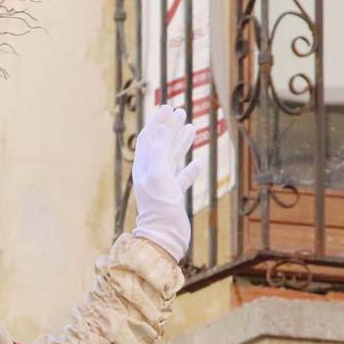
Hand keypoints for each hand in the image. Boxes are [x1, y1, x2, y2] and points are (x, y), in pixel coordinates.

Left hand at [130, 105, 205, 261]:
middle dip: (169, 127)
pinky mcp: (173, 196)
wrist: (165, 235)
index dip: (157, 122)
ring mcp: (162, 185)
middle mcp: (151, 174)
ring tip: (191, 127)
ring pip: (172, 158)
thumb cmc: (160, 207)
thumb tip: (161, 128)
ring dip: (180, 142)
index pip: (149, 137)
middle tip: (180, 112)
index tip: (168, 107)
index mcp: (143, 167)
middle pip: (160, 144)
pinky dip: (191, 167)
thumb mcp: (158, 175)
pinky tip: (200, 161)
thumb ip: (160, 151)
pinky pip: (182, 177)